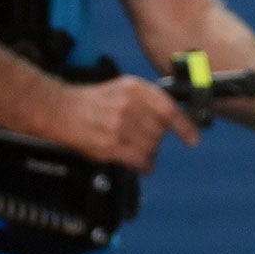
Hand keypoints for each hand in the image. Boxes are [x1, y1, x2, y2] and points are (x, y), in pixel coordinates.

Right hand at [54, 75, 199, 171]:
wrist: (61, 110)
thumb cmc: (94, 101)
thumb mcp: (124, 88)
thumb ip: (148, 100)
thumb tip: (172, 120)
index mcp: (135, 88)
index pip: (169, 108)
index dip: (185, 126)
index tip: (193, 139)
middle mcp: (129, 105)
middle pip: (160, 131)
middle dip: (157, 139)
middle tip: (146, 140)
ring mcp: (119, 125)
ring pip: (151, 147)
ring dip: (149, 153)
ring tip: (139, 151)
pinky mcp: (109, 144)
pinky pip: (139, 160)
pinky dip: (144, 165)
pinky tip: (142, 165)